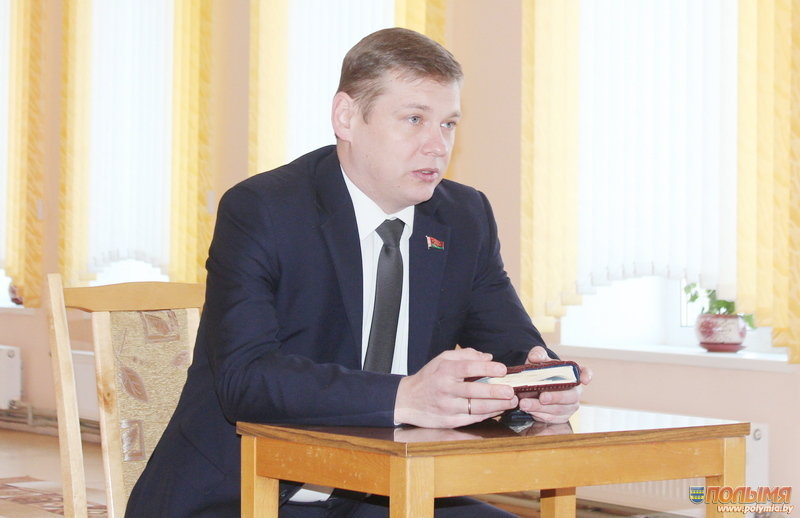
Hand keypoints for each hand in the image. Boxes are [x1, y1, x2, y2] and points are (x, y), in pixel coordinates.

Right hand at [394, 348, 518, 427]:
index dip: (486, 368)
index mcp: (444, 371)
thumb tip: (488, 357)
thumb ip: (465, 355)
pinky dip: (487, 415)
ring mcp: (447, 407)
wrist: (407, 400)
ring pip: (475, 408)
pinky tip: (499, 410)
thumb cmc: (429, 377)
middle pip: (473, 391)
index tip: (502, 369)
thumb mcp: (442, 359)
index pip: (467, 368)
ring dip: (496, 406)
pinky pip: (472, 419)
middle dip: (495, 391)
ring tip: (511, 401)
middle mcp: (445, 389)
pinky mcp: (449, 421)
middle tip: (511, 390)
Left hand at [517, 346, 591, 423]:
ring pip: (558, 409)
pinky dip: (539, 414)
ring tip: (525, 404)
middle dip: (555, 397)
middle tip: (542, 397)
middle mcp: (575, 391)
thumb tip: (535, 357)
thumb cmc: (542, 371)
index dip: (587, 375)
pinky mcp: (562, 417)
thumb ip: (537, 355)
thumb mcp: (539, 360)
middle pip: (571, 396)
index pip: (585, 372)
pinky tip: (528, 410)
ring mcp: (570, 406)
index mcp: (573, 374)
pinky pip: (552, 418)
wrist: (535, 385)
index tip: (584, 379)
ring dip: (541, 408)